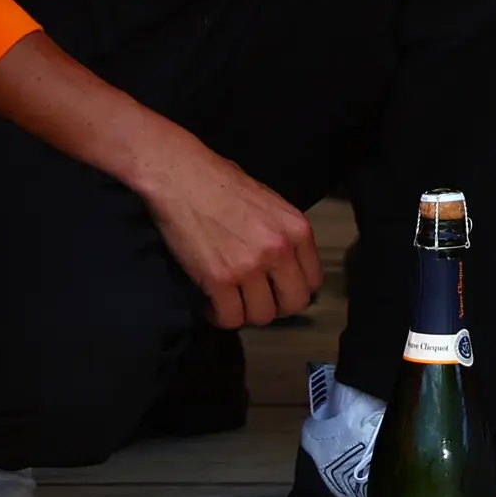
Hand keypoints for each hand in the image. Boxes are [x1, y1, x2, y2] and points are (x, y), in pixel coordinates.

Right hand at [133, 130, 321, 331]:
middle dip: (275, 307)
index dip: (293, 290)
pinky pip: (230, 318)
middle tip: (254, 299)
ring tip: (231, 301)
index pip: (313, 281)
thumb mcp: (270, 204)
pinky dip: (220, 317)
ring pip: (261, 316)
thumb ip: (283, 235)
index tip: (276, 289)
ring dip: (246, 313)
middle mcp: (280, 250)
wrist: (182, 178)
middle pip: (294, 304)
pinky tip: (212, 304)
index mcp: (297, 229)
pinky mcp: (219, 279)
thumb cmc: (222, 183)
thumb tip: (286, 266)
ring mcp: (250, 266)